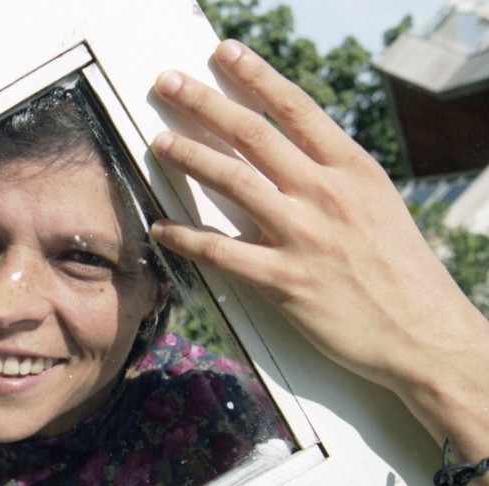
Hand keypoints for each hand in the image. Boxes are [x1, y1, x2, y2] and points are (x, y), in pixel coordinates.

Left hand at [148, 39, 484, 397]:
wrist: (423, 333)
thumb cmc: (400, 268)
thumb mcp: (377, 203)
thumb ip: (332, 174)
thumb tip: (289, 150)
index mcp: (351, 169)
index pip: (295, 108)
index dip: (254, 76)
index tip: (223, 54)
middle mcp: (325, 193)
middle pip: (252, 135)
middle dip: (204, 104)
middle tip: (169, 84)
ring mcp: (303, 235)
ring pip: (232, 182)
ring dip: (189, 157)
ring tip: (159, 142)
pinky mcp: (285, 281)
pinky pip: (222, 252)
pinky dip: (186, 238)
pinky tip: (162, 229)